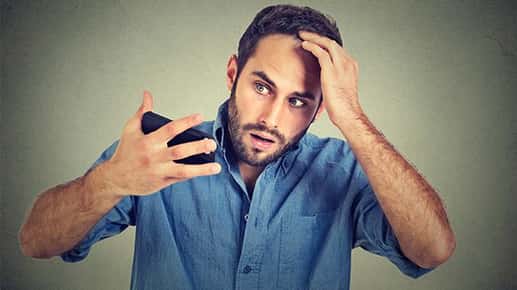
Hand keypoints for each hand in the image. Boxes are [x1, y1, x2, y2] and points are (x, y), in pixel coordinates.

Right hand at [105, 91, 220, 195]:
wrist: (115, 178)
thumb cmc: (125, 151)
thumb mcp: (130, 129)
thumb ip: (142, 112)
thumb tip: (147, 94)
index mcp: (148, 141)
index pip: (171, 129)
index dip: (186, 122)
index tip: (200, 116)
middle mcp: (154, 156)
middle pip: (180, 151)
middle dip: (198, 147)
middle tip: (212, 143)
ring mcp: (159, 171)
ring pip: (183, 170)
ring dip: (201, 169)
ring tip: (216, 167)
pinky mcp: (161, 182)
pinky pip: (180, 178)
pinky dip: (193, 174)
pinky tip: (206, 171)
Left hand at [299, 31, 363, 126]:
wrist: (348, 114)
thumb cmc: (343, 106)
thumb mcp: (339, 88)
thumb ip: (332, 80)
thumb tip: (322, 83)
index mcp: (351, 66)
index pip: (337, 49)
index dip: (325, 44)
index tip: (315, 42)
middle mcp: (347, 63)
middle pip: (332, 43)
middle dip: (318, 37)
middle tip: (306, 34)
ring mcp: (340, 65)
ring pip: (326, 44)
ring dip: (313, 38)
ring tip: (302, 35)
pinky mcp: (331, 70)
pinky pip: (320, 52)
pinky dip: (311, 46)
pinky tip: (304, 44)